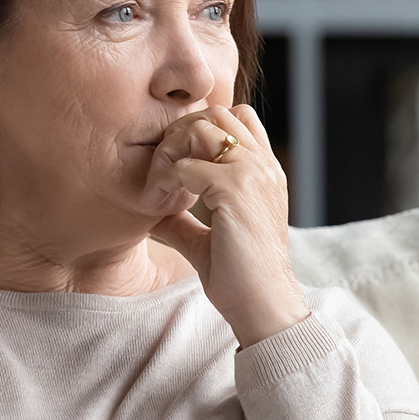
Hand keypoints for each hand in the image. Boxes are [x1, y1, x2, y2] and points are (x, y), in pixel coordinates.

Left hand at [144, 104, 308, 347]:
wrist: (263, 307)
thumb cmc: (241, 279)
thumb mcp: (207, 240)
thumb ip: (184, 220)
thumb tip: (155, 210)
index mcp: (264, 173)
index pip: (235, 119)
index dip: (199, 129)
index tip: (175, 166)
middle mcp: (263, 166)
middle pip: (216, 113)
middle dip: (179, 133)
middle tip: (160, 171)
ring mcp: (252, 174)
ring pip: (201, 128)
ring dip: (170, 150)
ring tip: (157, 185)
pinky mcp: (236, 190)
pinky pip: (186, 166)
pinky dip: (164, 180)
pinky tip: (156, 204)